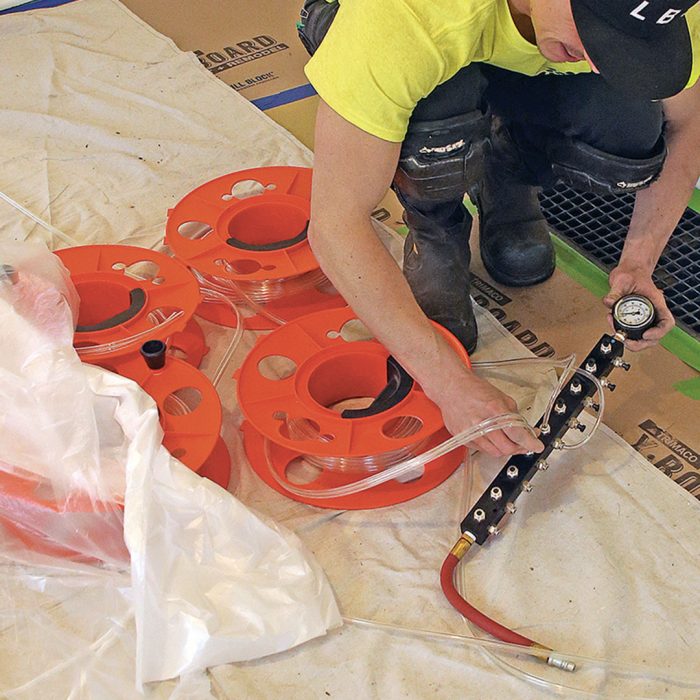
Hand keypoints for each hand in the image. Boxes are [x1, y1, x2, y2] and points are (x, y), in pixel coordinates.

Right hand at [429, 370, 544, 457]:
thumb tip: (527, 431)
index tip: (537, 446)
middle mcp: (481, 423)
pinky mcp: (462, 438)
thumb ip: (515, 415)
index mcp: (494, 409)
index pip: (516, 433)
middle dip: (519, 448)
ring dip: (505, 448)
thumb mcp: (501, 397)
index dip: (529, 442)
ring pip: (495, 452)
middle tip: (524, 443)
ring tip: (508, 440)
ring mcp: (470, 432)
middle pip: (506, 448)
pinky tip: (491, 436)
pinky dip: (490, 446)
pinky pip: (482, 449)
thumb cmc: (474, 389)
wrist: (451, 388)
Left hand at [603, 265, 674, 351]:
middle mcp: (653, 311)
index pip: (666, 322)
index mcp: (656, 302)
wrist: (629, 271)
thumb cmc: (631, 273)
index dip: (658, 332)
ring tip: (618, 334)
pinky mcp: (635, 318)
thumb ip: (615, 291)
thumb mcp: (622, 280)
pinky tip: (612, 323)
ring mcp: (645, 316)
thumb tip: (608, 302)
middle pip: (655, 335)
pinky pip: (633, 331)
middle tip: (627, 342)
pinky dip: (623, 332)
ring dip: (632, 340)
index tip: (646, 335)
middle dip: (642, 343)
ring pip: (644, 336)